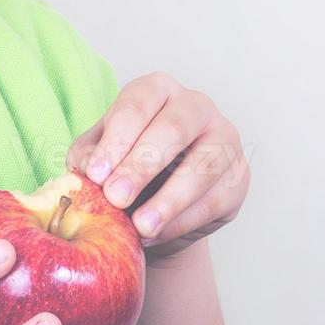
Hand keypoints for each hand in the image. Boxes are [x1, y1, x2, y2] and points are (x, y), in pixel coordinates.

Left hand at [66, 72, 249, 263]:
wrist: (155, 206)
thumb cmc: (123, 169)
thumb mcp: (98, 158)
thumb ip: (88, 157)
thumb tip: (85, 167)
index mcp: (156, 89)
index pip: (138, 104)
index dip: (116, 139)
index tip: (95, 174)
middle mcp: (195, 105)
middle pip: (173, 129)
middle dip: (141, 166)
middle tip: (115, 198)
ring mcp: (224, 138)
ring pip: (202, 166)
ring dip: (169, 200)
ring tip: (141, 227)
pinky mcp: (238, 176)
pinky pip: (214, 200)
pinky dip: (182, 222)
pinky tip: (157, 234)